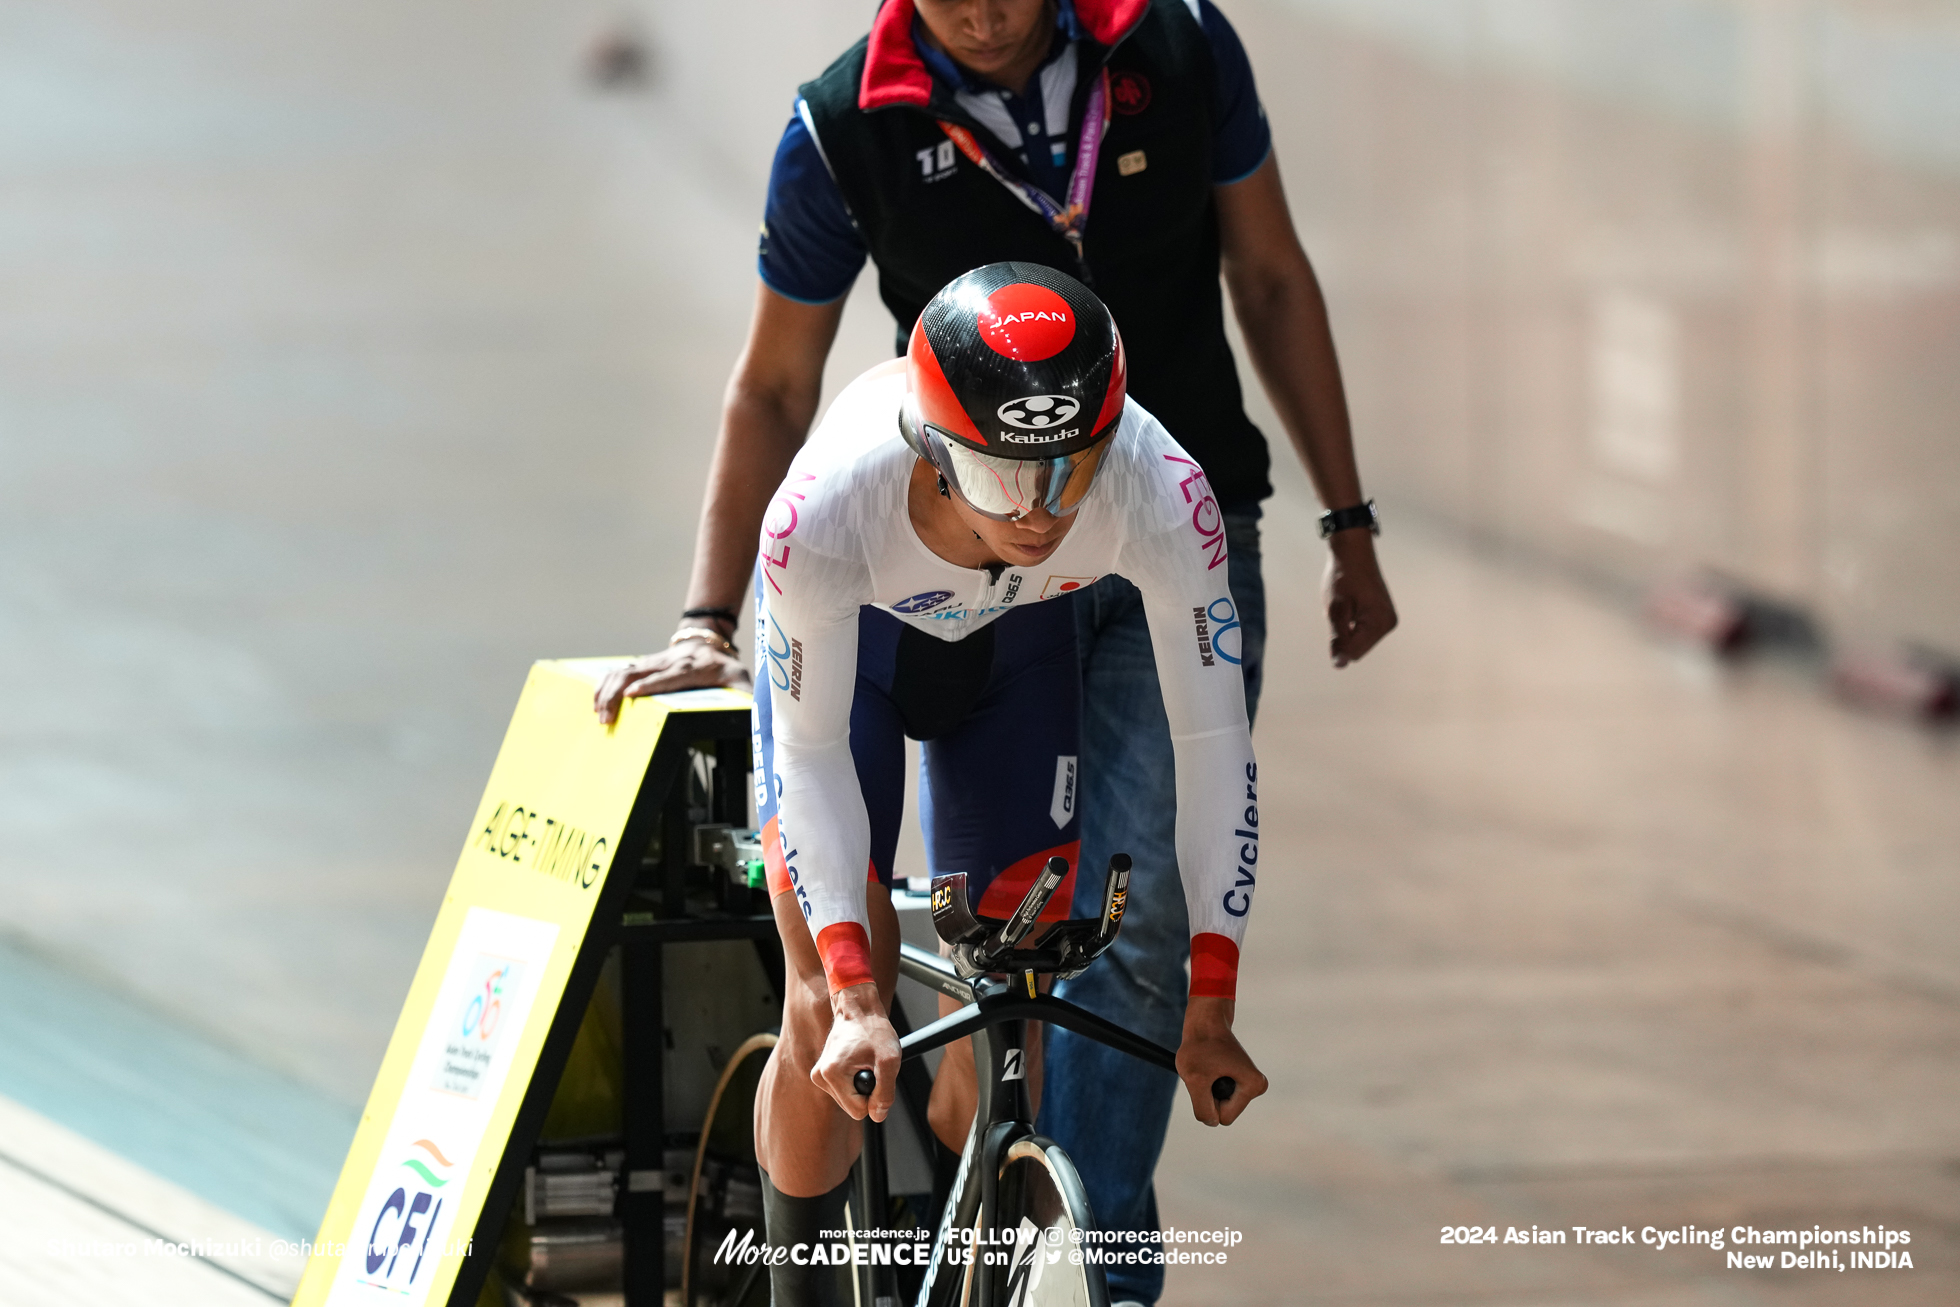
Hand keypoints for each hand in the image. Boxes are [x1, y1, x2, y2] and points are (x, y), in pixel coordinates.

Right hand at [593, 633, 750, 723]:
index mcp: (693, 668)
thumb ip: (746, 697)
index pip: (669, 676)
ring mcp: (652, 662)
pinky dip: (603, 684)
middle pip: (637, 673)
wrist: (708, 642)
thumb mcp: (742, 680)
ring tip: (599, 714)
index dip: (649, 685)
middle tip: (607, 718)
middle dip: (617, 694)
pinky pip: (617, 671)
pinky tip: (595, 701)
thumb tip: (755, 714)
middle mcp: (668, 663)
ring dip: (606, 691)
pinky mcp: (642, 665)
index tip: (630, 697)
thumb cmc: (725, 668)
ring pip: (622, 671)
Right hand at [811, 983, 900, 1122]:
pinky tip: (855, 1062)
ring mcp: (819, 1075)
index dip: (874, 1097)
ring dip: (860, 1084)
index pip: (858, 1111)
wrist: (859, 1010)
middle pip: (852, 1107)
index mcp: (832, 1073)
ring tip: (863, 1061)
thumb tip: (878, 1115)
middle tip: (870, 1065)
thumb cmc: (873, 1030)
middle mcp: (820, 1076)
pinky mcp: (821, 1074)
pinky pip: (843, 1091)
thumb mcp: (889, 1060)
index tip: (876, 1074)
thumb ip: (885, 1093)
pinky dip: (853, 1080)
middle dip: (866, 1090)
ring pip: (848, 1100)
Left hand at [1176, 997, 1267, 1125]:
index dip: (1208, 1100)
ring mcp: (1247, 1084)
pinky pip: (1216, 1093)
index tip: (1207, 1074)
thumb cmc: (1200, 1046)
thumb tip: (1212, 1122)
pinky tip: (1210, 1064)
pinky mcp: (1238, 1079)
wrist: (1205, 1021)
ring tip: (1207, 1066)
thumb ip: (1202, 1107)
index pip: (1224, 1117)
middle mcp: (1255, 1087)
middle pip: (1223, 1111)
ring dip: (1206, 1088)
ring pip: (1218, 1103)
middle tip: (1206, 1069)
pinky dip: (1207, 1082)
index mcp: (1253, 1087)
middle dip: (1208, 1094)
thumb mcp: (1195, 1079)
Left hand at [1322, 531, 1396, 667]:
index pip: (1354, 653)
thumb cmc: (1343, 578)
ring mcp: (1387, 620)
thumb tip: (1340, 664)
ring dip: (1346, 629)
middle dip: (1343, 635)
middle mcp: (1388, 624)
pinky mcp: (1383, 616)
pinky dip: (1352, 623)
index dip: (1337, 644)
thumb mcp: (1335, 610)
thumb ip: (1338, 639)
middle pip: (1357, 649)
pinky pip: (1362, 632)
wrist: (1353, 553)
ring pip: (1359, 641)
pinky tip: (1351, 605)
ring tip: (1345, 606)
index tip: (1334, 620)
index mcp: (1379, 623)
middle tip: (1340, 610)